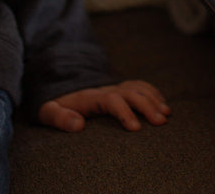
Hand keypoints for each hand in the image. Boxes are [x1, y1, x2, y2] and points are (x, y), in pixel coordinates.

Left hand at [38, 80, 169, 132]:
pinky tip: (162, 103)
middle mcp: (106, 89)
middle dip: (147, 106)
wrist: (58, 88)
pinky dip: (153, 92)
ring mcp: (114, 87)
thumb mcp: (48, 111)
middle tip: (160, 122)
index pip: (112, 100)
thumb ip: (59, 118)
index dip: (125, 112)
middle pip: (131, 92)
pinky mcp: (119, 88)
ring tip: (166, 114)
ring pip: (138, 88)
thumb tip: (78, 125)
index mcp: (90, 96)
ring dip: (154, 99)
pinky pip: (139, 85)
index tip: (136, 129)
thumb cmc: (55, 106)